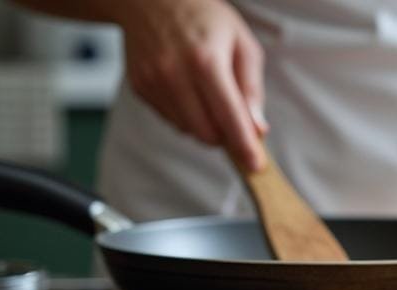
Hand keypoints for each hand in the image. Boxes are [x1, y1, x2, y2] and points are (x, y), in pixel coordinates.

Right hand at [111, 0, 266, 169]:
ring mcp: (153, 82)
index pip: (229, 117)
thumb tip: (257, 128)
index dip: (244, 145)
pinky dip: (187, 116)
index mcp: (206, 61)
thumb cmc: (203, 18)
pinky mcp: (140, 88)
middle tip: (235, 121)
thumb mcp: (242, 43)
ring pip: (188, 131)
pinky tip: (189, 90)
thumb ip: (251, 88)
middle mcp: (175, 74)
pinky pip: (171, 120)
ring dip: (206, 125)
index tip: (255, 165)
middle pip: (207, 133)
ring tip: (209, 94)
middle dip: (226, 135)